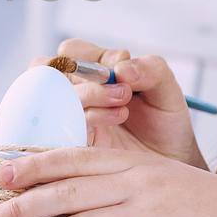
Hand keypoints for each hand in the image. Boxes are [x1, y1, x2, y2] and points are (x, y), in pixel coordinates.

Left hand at [0, 144, 216, 216]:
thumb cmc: (193, 206)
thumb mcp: (153, 178)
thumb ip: (114, 181)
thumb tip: (65, 196)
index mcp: (128, 162)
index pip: (70, 157)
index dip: (31, 164)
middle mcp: (131, 182)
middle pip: (63, 191)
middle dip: (19, 207)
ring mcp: (142, 211)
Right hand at [39, 39, 205, 169]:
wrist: (169, 163)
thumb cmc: (164, 124)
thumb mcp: (167, 90)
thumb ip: (150, 69)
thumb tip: (121, 68)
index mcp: (91, 73)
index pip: (71, 52)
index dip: (92, 56)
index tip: (122, 69)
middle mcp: (73, 93)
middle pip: (47, 72)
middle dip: (86, 78)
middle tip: (122, 90)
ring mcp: (66, 119)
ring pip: (52, 98)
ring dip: (87, 97)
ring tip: (122, 108)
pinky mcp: (68, 145)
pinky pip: (56, 129)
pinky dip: (82, 120)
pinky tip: (111, 123)